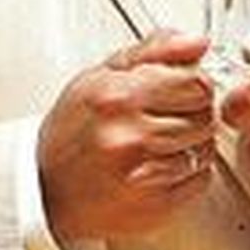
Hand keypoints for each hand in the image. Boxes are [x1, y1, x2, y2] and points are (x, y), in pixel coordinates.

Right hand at [37, 29, 215, 241]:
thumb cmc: (73, 129)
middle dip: (194, 114)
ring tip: (160, 143)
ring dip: (192, 145)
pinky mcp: (152, 207)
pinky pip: (198, 181)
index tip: (183, 89)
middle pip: (205, 116)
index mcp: (118, 97)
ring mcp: (141, 175)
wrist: (44, 187)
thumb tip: (198, 42)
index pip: (195, 83)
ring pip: (204, 149)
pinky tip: (160, 167)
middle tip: (169, 117)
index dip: (195, 84)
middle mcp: (129, 136)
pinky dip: (188, 174)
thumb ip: (156, 50)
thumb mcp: (103, 74)